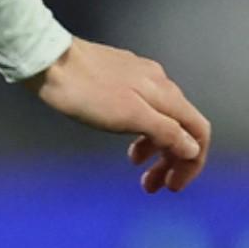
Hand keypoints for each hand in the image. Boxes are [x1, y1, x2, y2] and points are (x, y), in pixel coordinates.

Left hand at [31, 39, 210, 194]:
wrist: (50, 61)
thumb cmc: (86, 92)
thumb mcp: (129, 117)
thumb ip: (165, 131)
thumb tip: (192, 148)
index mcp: (167, 95)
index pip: (199, 131)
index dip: (192, 162)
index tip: (175, 186)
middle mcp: (160, 83)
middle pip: (180, 128)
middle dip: (171, 161)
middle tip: (152, 186)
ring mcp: (140, 78)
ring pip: (160, 118)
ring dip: (154, 148)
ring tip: (135, 166)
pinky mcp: (120, 76)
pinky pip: (142, 109)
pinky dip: (140, 131)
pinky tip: (125, 139)